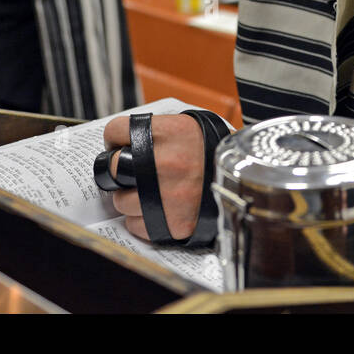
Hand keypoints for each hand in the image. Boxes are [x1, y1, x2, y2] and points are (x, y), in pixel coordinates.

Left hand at [103, 113, 203, 240]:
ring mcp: (169, 195)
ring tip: (153, 192)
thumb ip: (152, 132)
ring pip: (121, 201)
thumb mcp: (184, 128)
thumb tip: (117, 142)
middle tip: (135, 174)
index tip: (121, 145)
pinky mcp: (173, 223)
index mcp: (169, 133)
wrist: (241, 178)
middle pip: (112, 168)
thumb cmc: (208, 152)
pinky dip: (143, 220)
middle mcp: (166, 163)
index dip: (116, 139)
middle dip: (119, 172)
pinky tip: (159, 209)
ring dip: (132, 199)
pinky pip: (136, 225)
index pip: (115, 131)